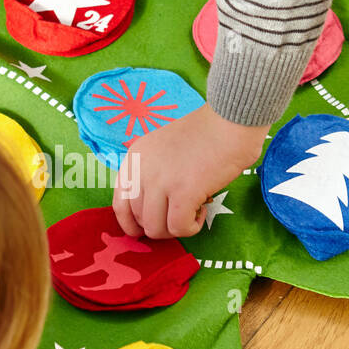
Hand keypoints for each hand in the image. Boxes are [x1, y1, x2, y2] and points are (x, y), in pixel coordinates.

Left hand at [113, 106, 269, 239]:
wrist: (229, 120)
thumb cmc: (203, 133)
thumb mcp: (161, 148)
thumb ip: (151, 173)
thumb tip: (152, 208)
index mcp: (134, 159)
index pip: (120, 204)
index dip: (131, 224)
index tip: (146, 229)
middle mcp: (142, 171)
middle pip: (139, 220)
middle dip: (160, 226)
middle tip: (180, 215)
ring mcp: (161, 182)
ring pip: (156, 229)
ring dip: (175, 229)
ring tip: (193, 211)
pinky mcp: (184, 193)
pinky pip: (179, 228)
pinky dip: (191, 228)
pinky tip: (202, 211)